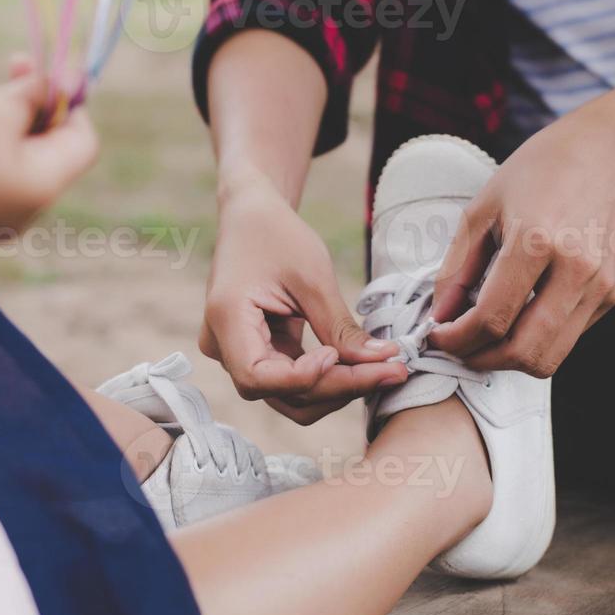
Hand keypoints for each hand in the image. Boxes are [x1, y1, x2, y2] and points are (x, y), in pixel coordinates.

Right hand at [0, 62, 97, 243]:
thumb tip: (55, 88)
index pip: (82, 140)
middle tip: (12, 63)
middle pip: (47, 149)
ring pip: (11, 159)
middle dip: (30, 105)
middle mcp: (25, 213)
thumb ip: (33, 95)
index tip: (45, 68)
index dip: (70, 100)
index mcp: (43, 187)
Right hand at [201, 172, 405, 423]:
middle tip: (391, 371)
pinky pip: (292, 382)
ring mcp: (238, 354)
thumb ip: (341, 327)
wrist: (252, 217)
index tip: (341, 356)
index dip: (304, 379)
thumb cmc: (277, 236)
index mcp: (227, 318)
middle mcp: (223, 346)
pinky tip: (365, 367)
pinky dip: (328, 378)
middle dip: (336, 388)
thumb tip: (382, 361)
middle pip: (279, 393)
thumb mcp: (313, 277)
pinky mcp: (258, 354)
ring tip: (384, 370)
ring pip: (288, 396)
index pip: (258, 378)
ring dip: (336, 390)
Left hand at [428, 112, 614, 377]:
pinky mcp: (612, 294)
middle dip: (481, 359)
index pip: (492, 318)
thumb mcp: (482, 209)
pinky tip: (518, 315)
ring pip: (549, 357)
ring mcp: (599, 286)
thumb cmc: (539, 171)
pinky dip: (535, 339)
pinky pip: (567, 338)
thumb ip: (456, 269)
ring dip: (509, 359)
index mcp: (537, 241)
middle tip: (458, 346)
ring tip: (483, 338)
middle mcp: (576, 269)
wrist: (610, 152)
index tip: (437, 336)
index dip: (456, 339)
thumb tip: (439, 319)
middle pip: (523, 352)